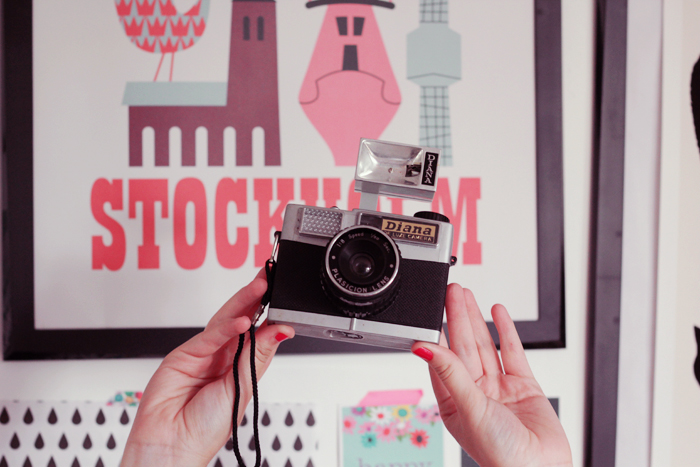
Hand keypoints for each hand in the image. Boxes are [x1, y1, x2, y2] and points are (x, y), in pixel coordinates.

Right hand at [121, 269, 294, 466]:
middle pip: (241, 318)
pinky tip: (241, 321)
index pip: (258, 331)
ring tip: (262, 286)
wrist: (171, 449)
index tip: (285, 296)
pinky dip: (225, 328)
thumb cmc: (204, 429)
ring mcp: (201, 354)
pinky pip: (209, 337)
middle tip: (272, 277)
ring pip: (225, 320)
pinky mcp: (182, 356)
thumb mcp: (243, 388)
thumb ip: (259, 355)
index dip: (270, 312)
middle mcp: (221, 356)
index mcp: (239, 366)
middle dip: (257, 297)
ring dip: (244, 302)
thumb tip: (283, 330)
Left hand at [411, 284, 571, 466]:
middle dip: (457, 317)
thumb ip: (449, 373)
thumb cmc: (501, 455)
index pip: (443, 357)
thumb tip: (421, 348)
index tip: (433, 307)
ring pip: (486, 346)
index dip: (438, 330)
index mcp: (454, 402)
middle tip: (452, 291)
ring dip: (477, 320)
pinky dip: (506, 331)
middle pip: (464, 346)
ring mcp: (500, 389)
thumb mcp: (468, 407)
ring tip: (468, 296)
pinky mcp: (525, 387)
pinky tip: (497, 313)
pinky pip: (513, 353)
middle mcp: (475, 393)